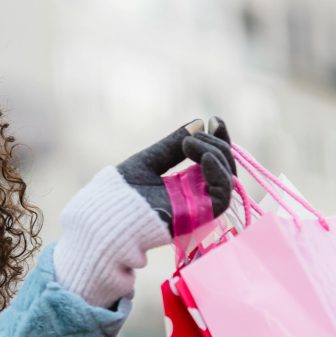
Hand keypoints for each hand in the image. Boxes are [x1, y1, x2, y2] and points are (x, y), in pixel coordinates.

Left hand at [116, 116, 235, 234]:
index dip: (219, 140)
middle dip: (217, 144)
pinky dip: (219, 174)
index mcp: (186, 183)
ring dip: (216, 155)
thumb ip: (173, 146)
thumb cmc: (121, 190)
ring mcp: (199, 206)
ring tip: (191, 143)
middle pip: (225, 168)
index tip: (215, 119)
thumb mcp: (150, 160)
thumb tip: (200, 122)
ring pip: (227, 180)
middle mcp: (197, 195)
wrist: (107, 211)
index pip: (214, 161)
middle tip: (192, 136)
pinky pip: (222, 196)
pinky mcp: (200, 217)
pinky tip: (205, 157)